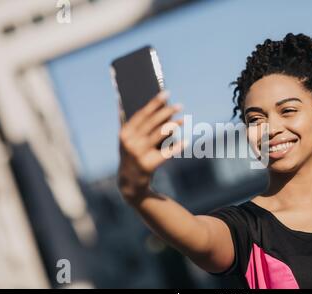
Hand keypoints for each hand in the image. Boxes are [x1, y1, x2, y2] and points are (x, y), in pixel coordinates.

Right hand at [118, 91, 184, 205]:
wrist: (129, 182)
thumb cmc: (132, 155)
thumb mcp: (127, 139)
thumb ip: (131, 122)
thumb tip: (134, 100)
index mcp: (125, 132)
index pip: (142, 113)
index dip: (154, 102)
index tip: (166, 92)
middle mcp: (131, 142)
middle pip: (152, 122)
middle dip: (167, 112)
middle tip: (179, 105)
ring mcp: (139, 153)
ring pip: (160, 135)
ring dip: (173, 126)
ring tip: (184, 120)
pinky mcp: (148, 165)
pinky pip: (166, 153)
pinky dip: (177, 147)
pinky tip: (186, 141)